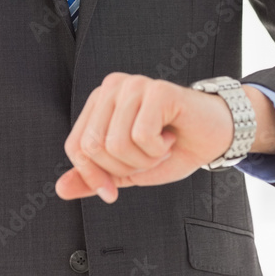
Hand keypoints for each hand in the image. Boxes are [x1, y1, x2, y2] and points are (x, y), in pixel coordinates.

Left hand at [54, 73, 236, 203]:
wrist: (214, 137)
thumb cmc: (171, 149)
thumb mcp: (127, 170)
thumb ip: (94, 176)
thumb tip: (61, 188)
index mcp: (99, 102)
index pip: (75, 146)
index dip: (92, 176)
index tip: (112, 191)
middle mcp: (112, 86)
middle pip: (94, 147)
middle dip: (123, 168)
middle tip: (147, 158)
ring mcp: (134, 84)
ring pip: (116, 144)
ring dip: (144, 160)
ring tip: (160, 147)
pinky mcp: (158, 89)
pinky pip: (142, 136)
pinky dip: (159, 150)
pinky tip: (170, 137)